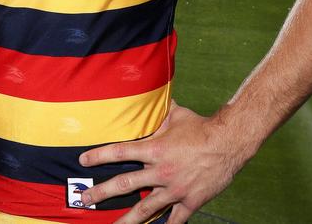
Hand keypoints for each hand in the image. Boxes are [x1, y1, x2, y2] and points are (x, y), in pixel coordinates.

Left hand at [78, 101, 244, 223]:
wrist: (228, 143)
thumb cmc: (200, 126)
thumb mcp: (175, 114)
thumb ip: (158, 113)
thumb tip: (147, 100)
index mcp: (154, 149)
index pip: (119, 152)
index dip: (99, 156)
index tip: (83, 161)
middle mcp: (160, 171)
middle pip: (125, 184)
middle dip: (102, 193)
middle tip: (85, 199)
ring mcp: (174, 189)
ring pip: (145, 209)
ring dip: (126, 220)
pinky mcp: (189, 201)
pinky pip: (174, 220)